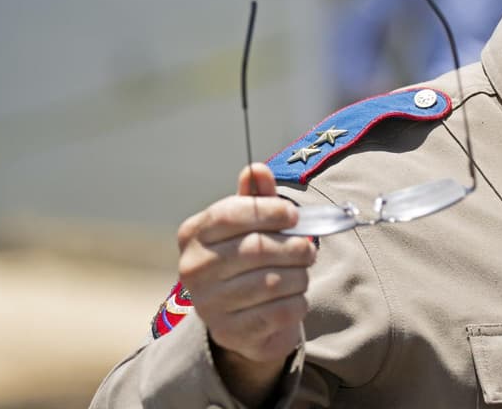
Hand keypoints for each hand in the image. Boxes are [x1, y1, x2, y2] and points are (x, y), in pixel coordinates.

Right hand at [176, 164, 315, 401]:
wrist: (242, 318)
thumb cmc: (248, 260)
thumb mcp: (250, 225)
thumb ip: (256, 197)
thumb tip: (256, 169)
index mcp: (194, 234)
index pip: (231, 214)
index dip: (270, 211)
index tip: (293, 215)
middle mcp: (193, 269)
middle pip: (257, 248)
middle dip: (293, 246)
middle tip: (308, 248)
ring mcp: (208, 304)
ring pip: (273, 281)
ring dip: (299, 275)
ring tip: (300, 272)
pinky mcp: (231, 333)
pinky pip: (280, 311)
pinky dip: (298, 302)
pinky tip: (294, 297)